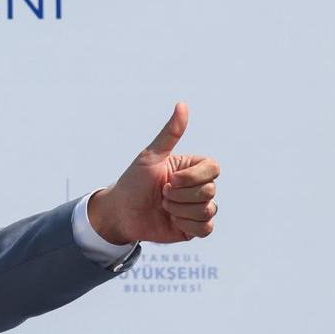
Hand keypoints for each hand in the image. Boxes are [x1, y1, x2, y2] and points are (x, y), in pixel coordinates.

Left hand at [88, 103, 219, 244]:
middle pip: (210, 191)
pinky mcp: (194, 228)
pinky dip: (186, 225)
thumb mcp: (150, 156)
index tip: (170, 178)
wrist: (120, 213)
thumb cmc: (133, 181)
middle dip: (180, 195)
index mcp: (192, 169)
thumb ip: (170, 134)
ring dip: (179, 210)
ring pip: (208, 210)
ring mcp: (197, 208)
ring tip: (163, 207)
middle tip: (161, 194)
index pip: (214, 169)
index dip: (192, 177)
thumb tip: (182, 105)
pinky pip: (206, 228)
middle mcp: (198, 188)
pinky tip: (171, 221)